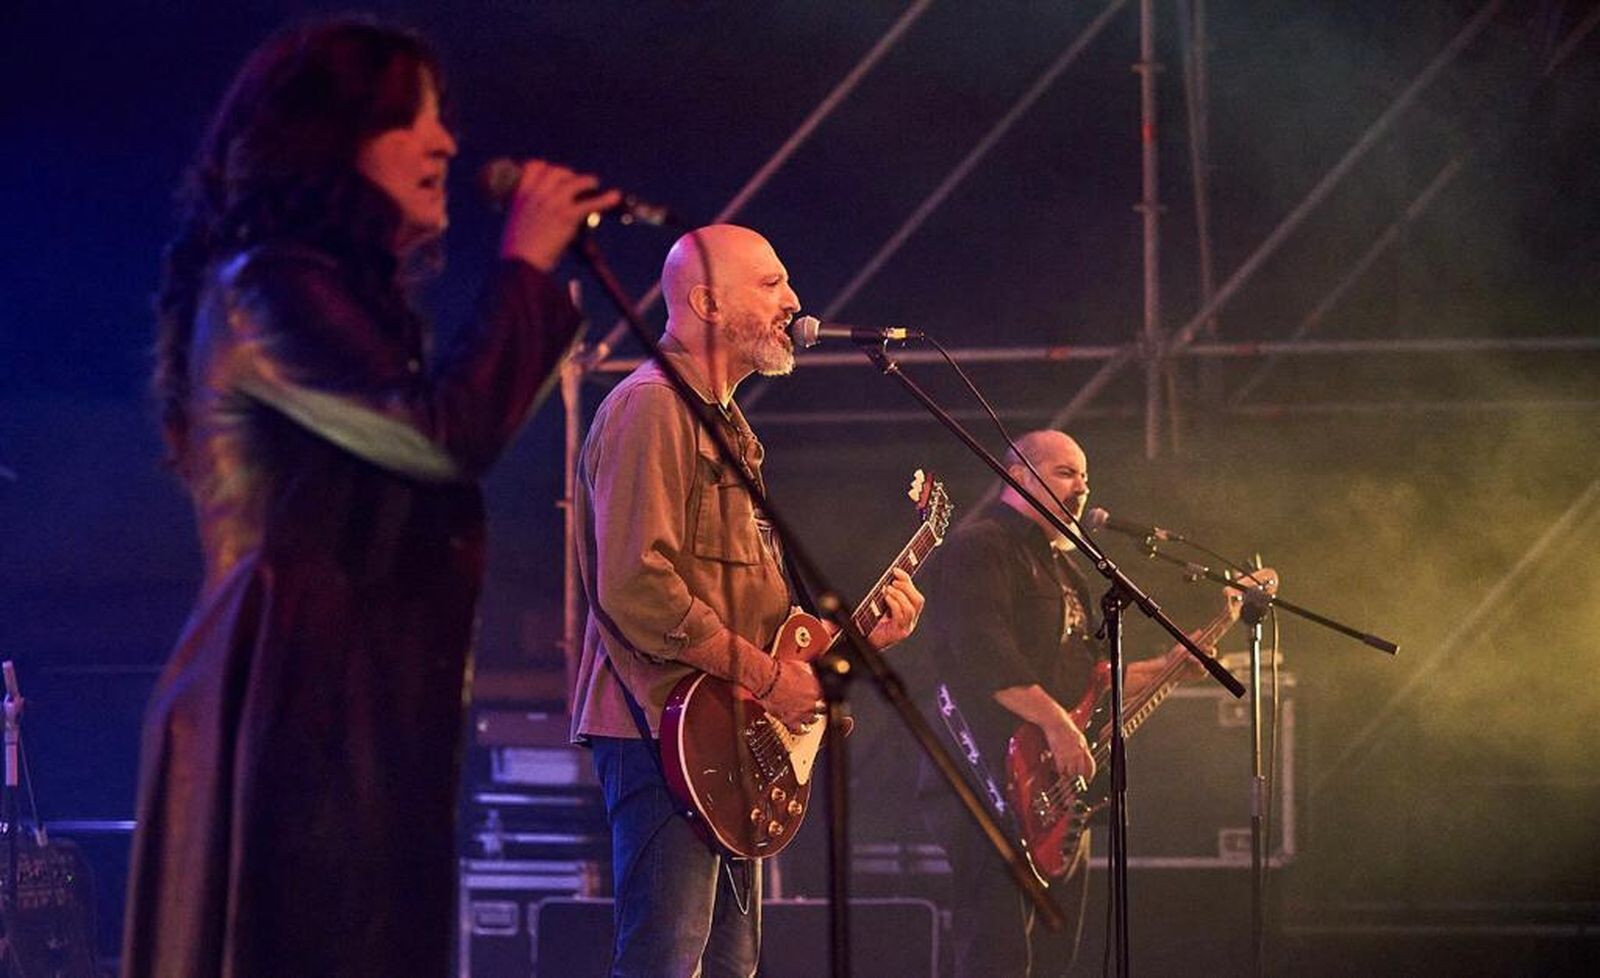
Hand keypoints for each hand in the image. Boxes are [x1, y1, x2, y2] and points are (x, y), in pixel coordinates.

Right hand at [498, 159, 622, 270]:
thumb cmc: (518, 249)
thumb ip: (528, 210)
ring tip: (593, 186)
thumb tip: (544, 211)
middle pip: (558, 171)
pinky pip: (591, 203)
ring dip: (587, 182)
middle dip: (569, 176)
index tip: (553, 173)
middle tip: (576, 185)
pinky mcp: (567, 215)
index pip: (535, 166)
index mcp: (521, 193)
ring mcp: (553, 202)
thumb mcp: (516, 221)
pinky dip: (606, 199)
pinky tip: (614, 197)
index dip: (547, 168)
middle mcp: (538, 193)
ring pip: (576, 182)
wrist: (522, 264)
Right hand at [757, 658, 824, 733]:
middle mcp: (811, 703)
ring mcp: (801, 713)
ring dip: (813, 718)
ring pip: (813, 720)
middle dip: (819, 707)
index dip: (822, 694)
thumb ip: (810, 673)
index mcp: (816, 689)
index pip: (826, 695)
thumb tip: (812, 671)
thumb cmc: (781, 671)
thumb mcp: (801, 666)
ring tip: (813, 717)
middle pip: (821, 709)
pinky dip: (801, 730)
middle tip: (818, 706)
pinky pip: (799, 730)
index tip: (820, 694)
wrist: (768, 680)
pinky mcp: (790, 721)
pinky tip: (803, 729)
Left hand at [866, 568, 923, 650]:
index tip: (896, 570)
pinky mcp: (899, 633)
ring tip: (887, 590)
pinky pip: (901, 616)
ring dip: (900, 595)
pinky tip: (886, 598)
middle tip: (893, 581)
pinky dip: (895, 604)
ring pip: (911, 608)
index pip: (915, 594)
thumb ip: (887, 594)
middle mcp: (910, 621)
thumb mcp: (880, 606)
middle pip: (918, 600)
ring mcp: (906, 628)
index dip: (907, 580)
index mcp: (908, 613)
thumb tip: (888, 577)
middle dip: (906, 587)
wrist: (864, 643)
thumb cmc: (870, 625)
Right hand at [1043, 709, 1095, 784]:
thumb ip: (1082, 748)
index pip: (1091, 766)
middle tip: (1073, 774)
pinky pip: (1061, 769)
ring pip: (1071, 772)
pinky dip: (1060, 770)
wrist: (1055, 721)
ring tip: (1065, 770)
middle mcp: (1078, 752)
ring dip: (1068, 773)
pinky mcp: (1058, 755)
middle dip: (1077, 774)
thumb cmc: (1065, 727)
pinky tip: (1058, 767)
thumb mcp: (1078, 737)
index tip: (1087, 778)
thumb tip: (1083, 757)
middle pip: (1080, 771)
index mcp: (1084, 747)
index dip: (1090, 774)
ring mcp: (1068, 754)